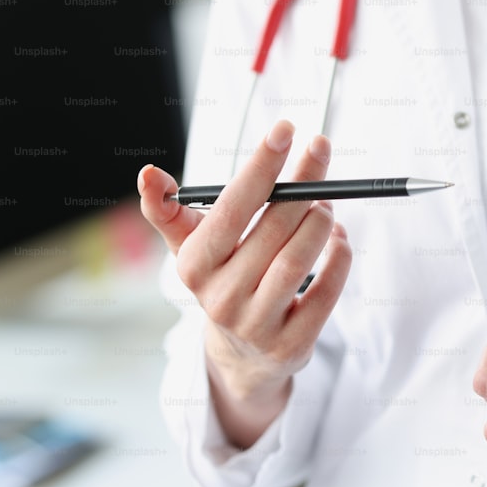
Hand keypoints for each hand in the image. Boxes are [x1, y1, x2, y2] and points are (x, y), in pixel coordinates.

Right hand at [138, 120, 352, 446]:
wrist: (239, 357)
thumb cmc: (222, 280)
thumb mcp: (191, 248)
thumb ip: (169, 209)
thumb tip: (148, 173)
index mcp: (194, 265)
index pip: (231, 207)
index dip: (261, 166)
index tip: (286, 128)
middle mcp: (222, 297)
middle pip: (274, 229)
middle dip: (304, 184)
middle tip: (320, 152)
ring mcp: (257, 325)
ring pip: (299, 260)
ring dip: (321, 222)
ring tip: (326, 203)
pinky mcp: (292, 346)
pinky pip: (326, 293)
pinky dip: (339, 259)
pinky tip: (338, 238)